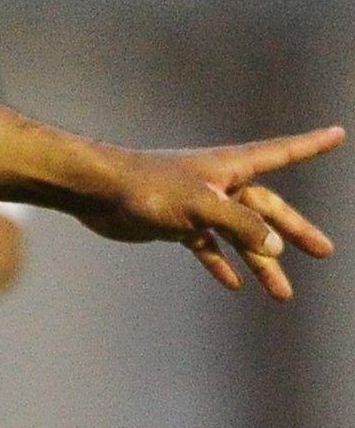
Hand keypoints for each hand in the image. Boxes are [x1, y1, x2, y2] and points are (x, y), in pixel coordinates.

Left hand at [72, 126, 342, 298]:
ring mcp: (197, 204)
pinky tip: (232, 283)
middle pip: (266, 208)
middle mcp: (218, 183)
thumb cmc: (147, 187)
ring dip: (259, 262)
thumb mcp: (201, 204)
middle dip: (294, 229)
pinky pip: (206, 245)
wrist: (96, 191)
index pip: (281, 152)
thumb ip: (241, 224)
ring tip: (282, 293)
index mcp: (229, 167)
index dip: (310, 145)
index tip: (336, 133)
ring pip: (239, 234)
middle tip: (324, 251)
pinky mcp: (175, 222)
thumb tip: (273, 245)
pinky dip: (220, 262)